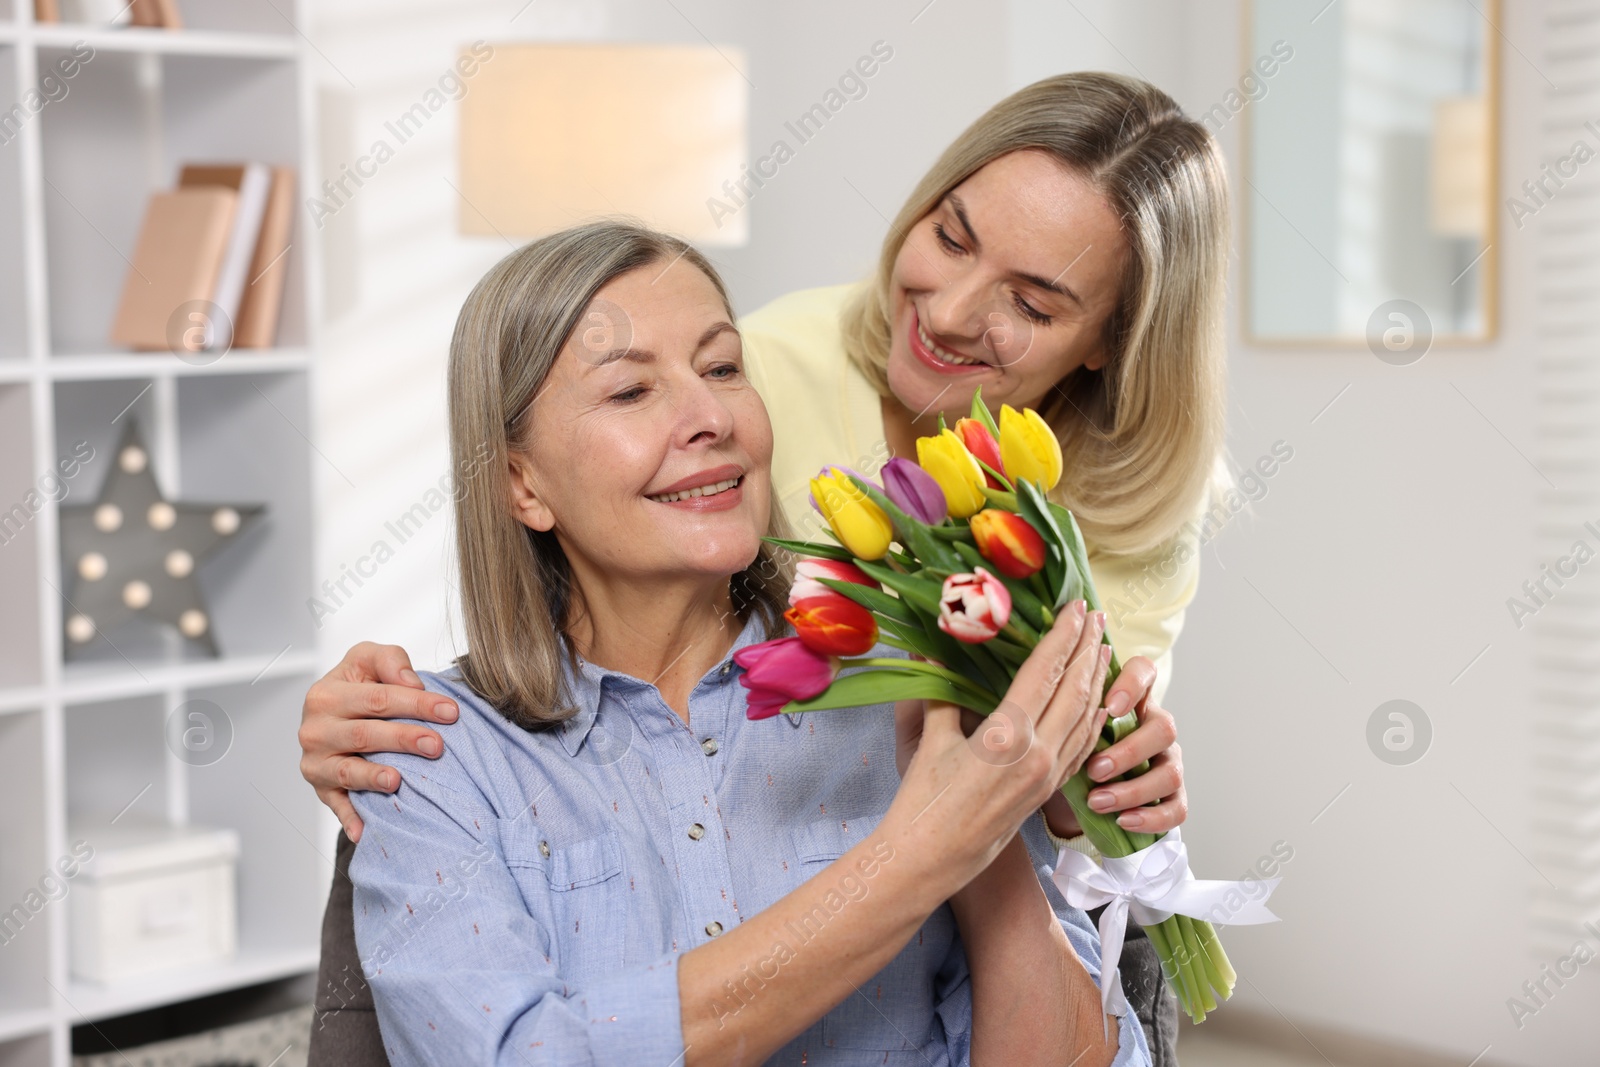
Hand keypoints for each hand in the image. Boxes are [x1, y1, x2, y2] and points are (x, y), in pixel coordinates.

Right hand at [298, 642, 458, 840]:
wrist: (332, 714)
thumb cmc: (358, 685)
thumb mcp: (369, 660)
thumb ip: (390, 660)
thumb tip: (412, 683)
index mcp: (327, 694)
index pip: (378, 698)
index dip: (416, 703)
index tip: (450, 711)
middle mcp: (316, 729)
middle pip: (365, 735)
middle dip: (403, 739)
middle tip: (437, 745)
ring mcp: (316, 762)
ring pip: (348, 772)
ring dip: (373, 778)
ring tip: (398, 781)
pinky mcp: (321, 789)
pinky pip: (337, 806)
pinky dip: (350, 820)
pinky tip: (366, 831)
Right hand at [882, 602, 1111, 893]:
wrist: (932, 862)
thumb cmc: (921, 803)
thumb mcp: (927, 739)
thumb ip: (938, 692)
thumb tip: (930, 648)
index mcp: (1007, 736)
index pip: (1045, 672)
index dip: (1063, 636)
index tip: (1075, 607)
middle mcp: (1037, 754)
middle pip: (1075, 691)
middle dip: (1088, 649)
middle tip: (1096, 616)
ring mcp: (1047, 775)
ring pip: (1085, 718)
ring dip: (1097, 680)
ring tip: (1103, 648)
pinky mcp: (1047, 792)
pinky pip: (1080, 747)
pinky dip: (1092, 718)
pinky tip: (1097, 703)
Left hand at [1072, 655, 1185, 833]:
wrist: (1083, 796)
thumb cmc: (1069, 751)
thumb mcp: (1064, 728)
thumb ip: (1060, 712)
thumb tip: (1027, 698)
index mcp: (1132, 700)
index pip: (1144, 672)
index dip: (1133, 684)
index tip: (1110, 705)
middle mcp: (1156, 727)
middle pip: (1164, 728)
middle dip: (1128, 752)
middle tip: (1094, 770)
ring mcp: (1169, 762)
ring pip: (1171, 773)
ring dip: (1133, 790)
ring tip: (1097, 801)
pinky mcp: (1174, 798)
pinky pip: (1177, 809)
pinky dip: (1151, 817)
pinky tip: (1123, 820)